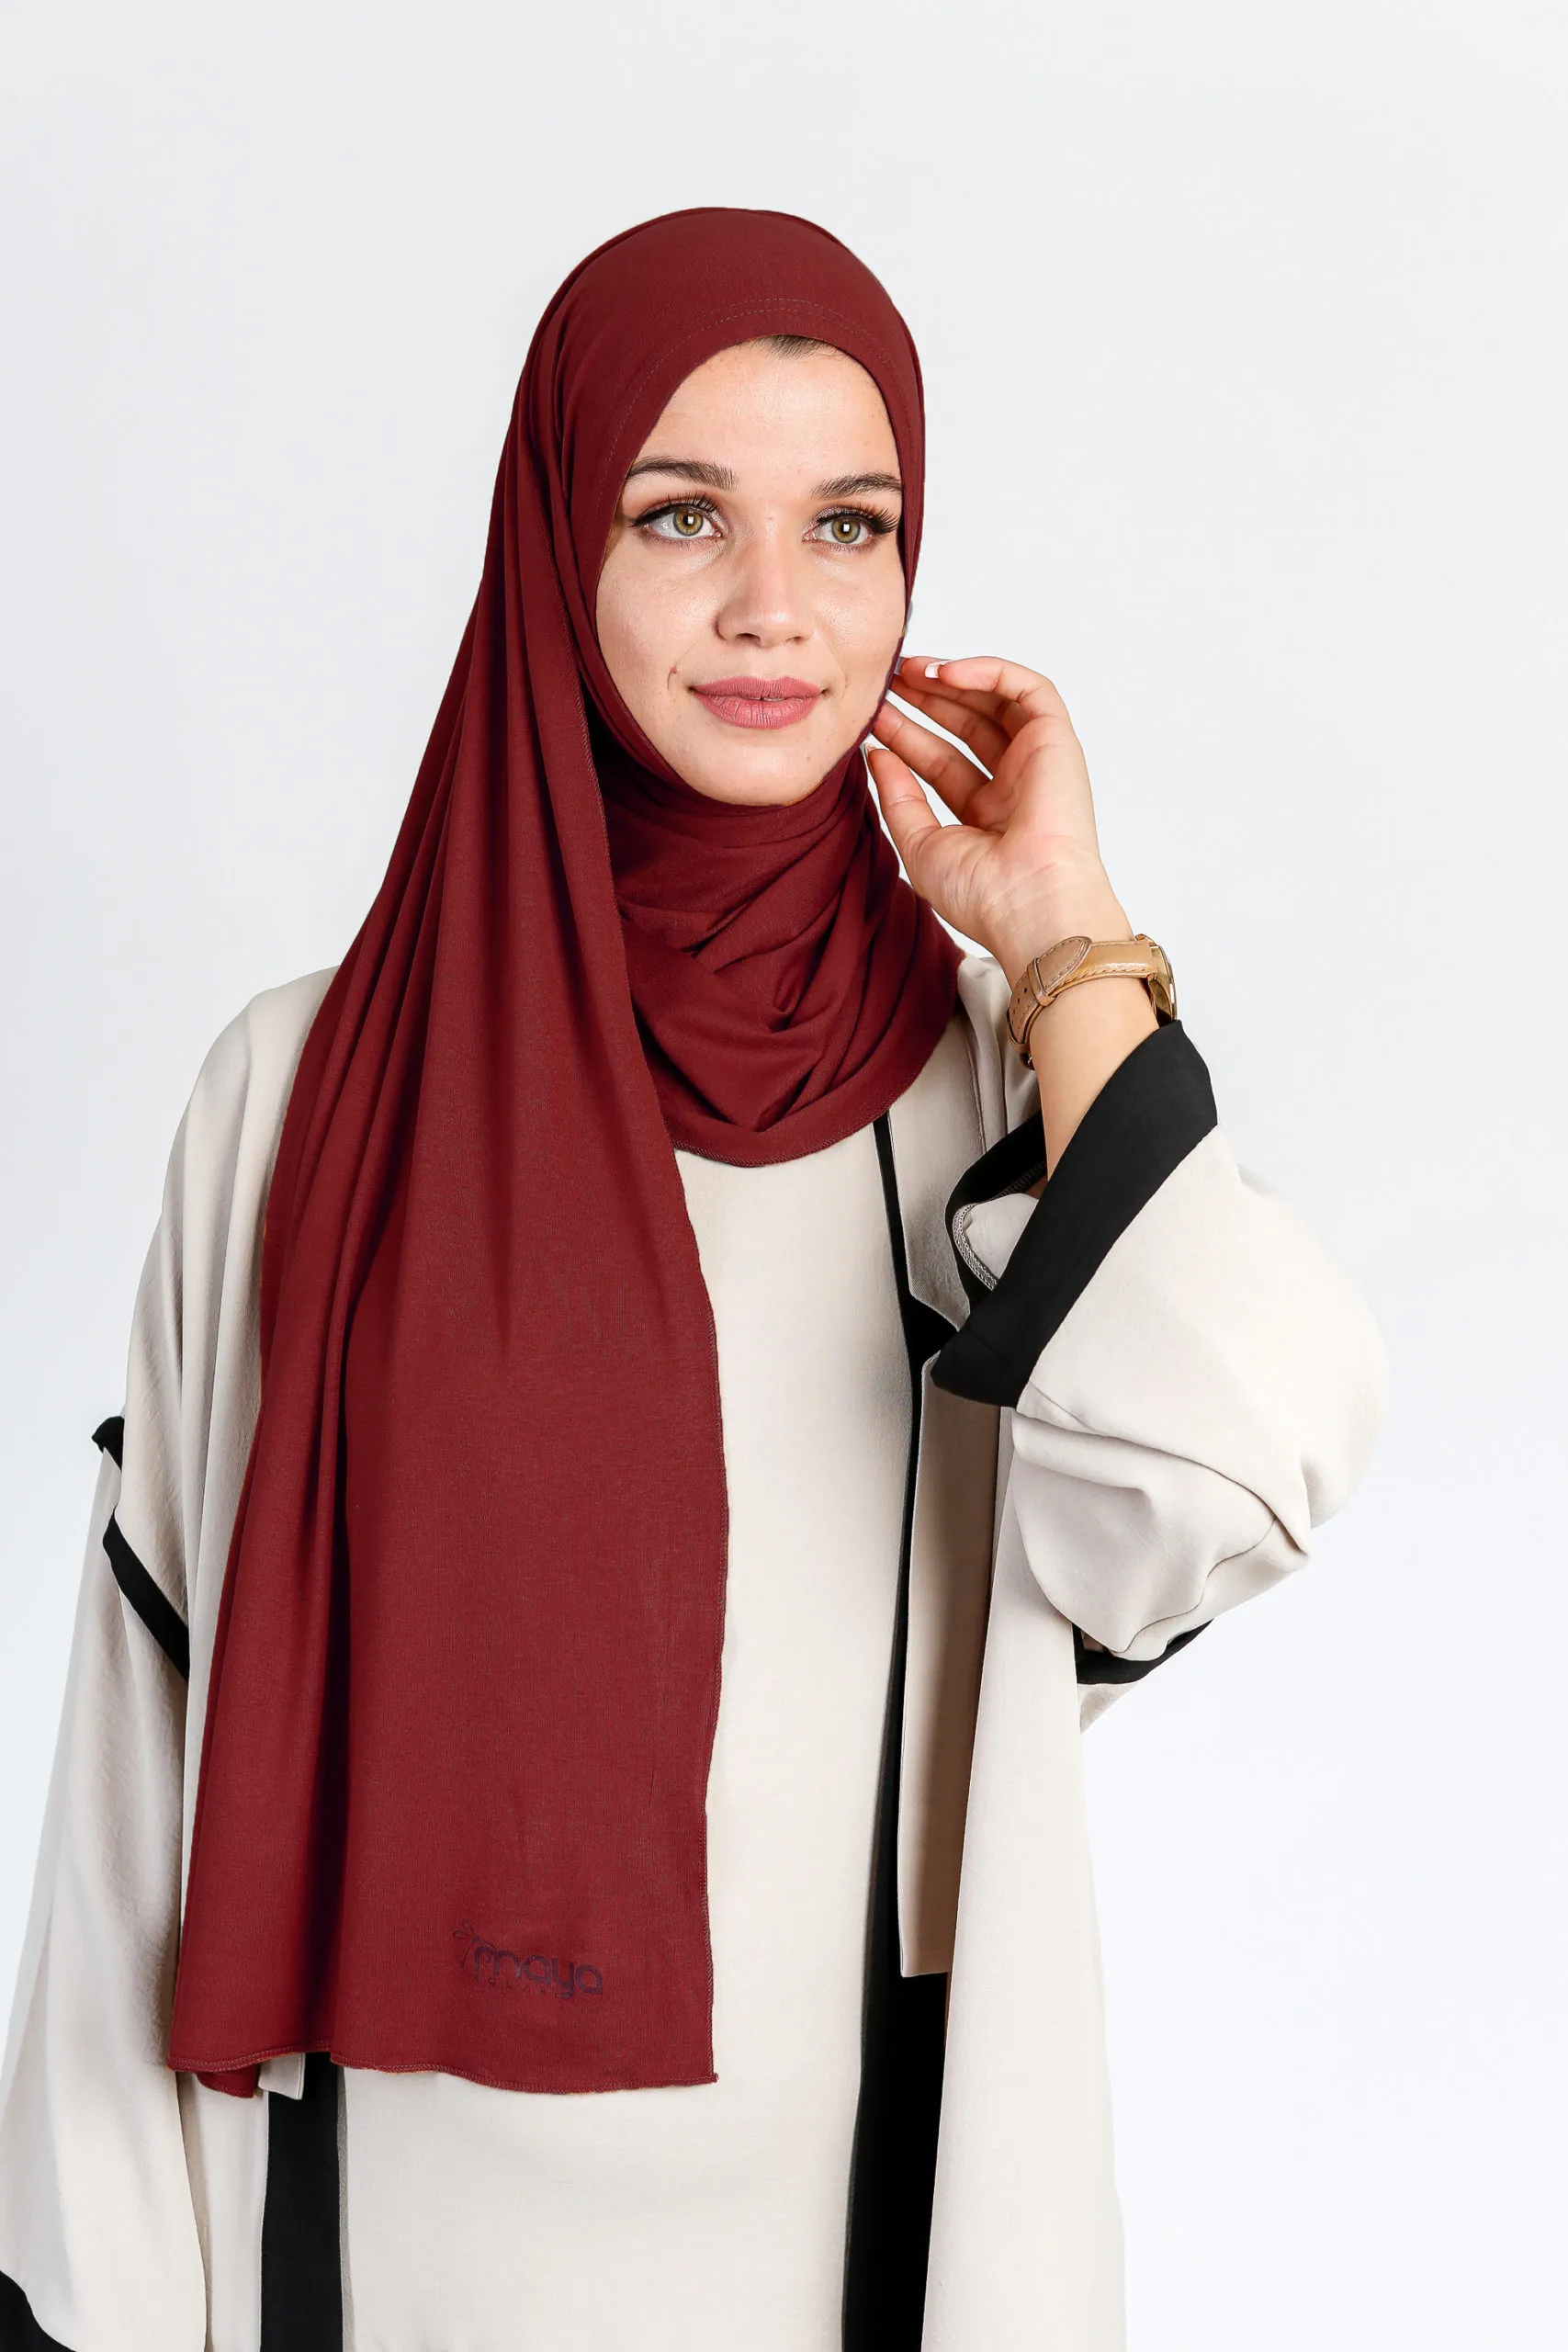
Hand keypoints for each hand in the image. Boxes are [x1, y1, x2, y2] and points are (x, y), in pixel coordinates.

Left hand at [866, 654, 1129, 983]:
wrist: (1029, 904)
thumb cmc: (981, 893)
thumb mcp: (919, 844)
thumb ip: (898, 798)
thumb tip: (876, 754)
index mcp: (987, 815)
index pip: (941, 762)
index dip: (907, 736)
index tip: (872, 718)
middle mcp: (1015, 786)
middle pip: (967, 726)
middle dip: (926, 700)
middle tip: (887, 680)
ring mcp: (1037, 763)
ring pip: (995, 702)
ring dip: (953, 681)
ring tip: (908, 670)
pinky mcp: (1058, 741)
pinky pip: (1028, 689)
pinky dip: (989, 672)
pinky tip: (945, 674)